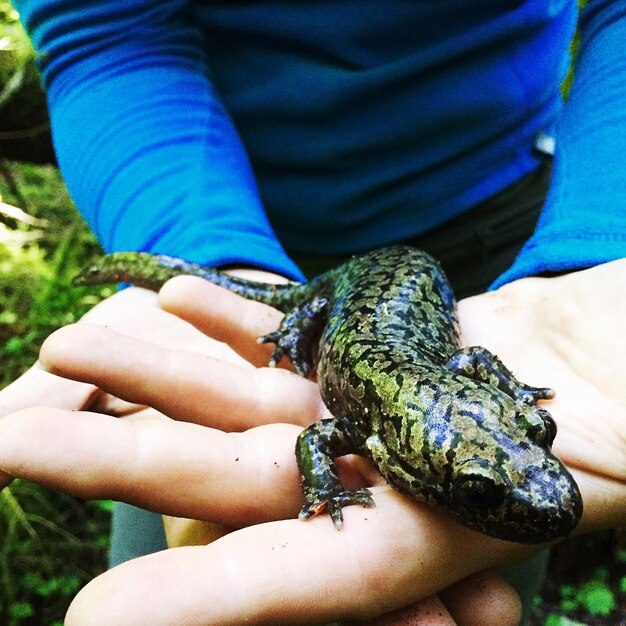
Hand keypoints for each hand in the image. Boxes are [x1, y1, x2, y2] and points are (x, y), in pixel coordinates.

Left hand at [1, 260, 624, 623]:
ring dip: (150, 369)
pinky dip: (226, 313)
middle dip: (114, 457)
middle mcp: (352, 478)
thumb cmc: (601, 443)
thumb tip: (497, 582)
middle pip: (217, 474)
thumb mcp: (566, 482)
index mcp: (396, 541)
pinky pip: (281, 331)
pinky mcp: (356, 350)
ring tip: (63, 342)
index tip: (82, 623)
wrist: (610, 371)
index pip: (279, 578)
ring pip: (234, 392)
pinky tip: (163, 290)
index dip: (189, 603)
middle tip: (5, 442)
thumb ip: (495, 513)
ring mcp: (345, 408)